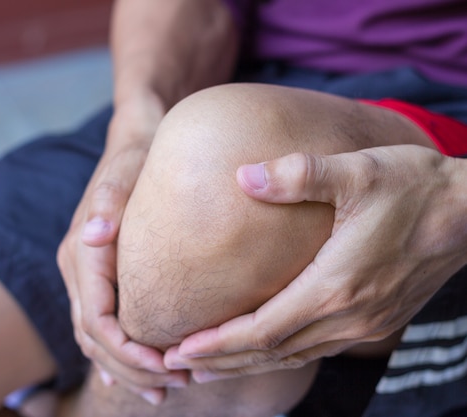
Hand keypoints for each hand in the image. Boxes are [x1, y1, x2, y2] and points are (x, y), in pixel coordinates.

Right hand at [57, 99, 187, 403]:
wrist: (133, 142)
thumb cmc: (136, 158)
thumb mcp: (126, 172)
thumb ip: (109, 203)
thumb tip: (93, 234)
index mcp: (82, 253)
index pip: (96, 319)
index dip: (126, 350)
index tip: (165, 366)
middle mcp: (78, 269)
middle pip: (95, 338)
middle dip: (132, 368)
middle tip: (175, 386)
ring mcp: (86, 275)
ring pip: (97, 337)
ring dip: (128, 367)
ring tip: (167, 387)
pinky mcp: (99, 276)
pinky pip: (102, 324)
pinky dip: (119, 353)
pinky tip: (139, 374)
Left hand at [165, 145, 466, 381]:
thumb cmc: (414, 186)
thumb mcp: (357, 171)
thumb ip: (297, 174)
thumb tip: (242, 175)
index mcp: (336, 285)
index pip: (263, 330)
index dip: (219, 343)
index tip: (181, 349)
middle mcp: (348, 315)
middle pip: (272, 352)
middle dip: (222, 361)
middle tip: (177, 365)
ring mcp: (364, 323)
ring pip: (293, 356)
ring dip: (248, 363)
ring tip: (208, 367)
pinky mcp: (376, 320)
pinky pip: (316, 349)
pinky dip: (281, 355)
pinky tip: (263, 350)